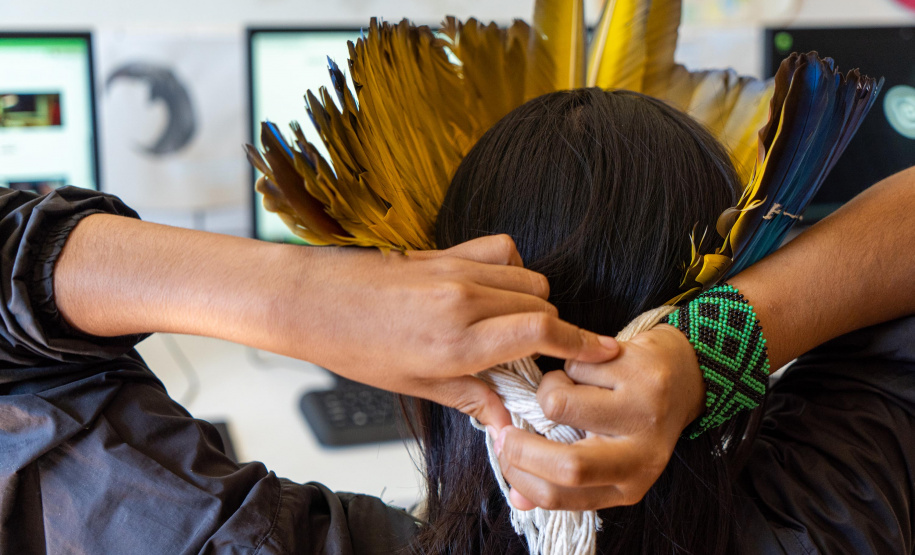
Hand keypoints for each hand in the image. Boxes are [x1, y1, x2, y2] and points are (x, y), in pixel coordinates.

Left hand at [55, 215, 619, 429]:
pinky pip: (502, 250)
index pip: (542, 333)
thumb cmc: (357, 347)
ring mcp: (458, 269)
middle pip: (542, 304)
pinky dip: (512, 269)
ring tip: (511, 326)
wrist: (314, 301)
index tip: (606, 350)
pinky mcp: (447, 251)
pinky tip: (494, 290)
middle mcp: (466, 300)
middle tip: (535, 355)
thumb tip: (505, 419)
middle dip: (551, 331)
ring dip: (533, 302)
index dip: (581, 343)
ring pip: (528, 277)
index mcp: (460, 340)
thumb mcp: (415, 385)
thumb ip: (471, 398)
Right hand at [491, 324, 704, 509]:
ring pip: (559, 404)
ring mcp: (645, 412)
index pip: (560, 496)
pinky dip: (571, 364)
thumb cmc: (634, 417)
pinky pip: (575, 366)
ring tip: (564, 387)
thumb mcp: (607, 457)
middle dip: (521, 447)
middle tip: (506, 430)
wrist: (686, 372)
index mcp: (630, 485)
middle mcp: (643, 455)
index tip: (502, 454)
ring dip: (547, 391)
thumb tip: (517, 499)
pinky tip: (589, 367)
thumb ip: (563, 479)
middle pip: (568, 465)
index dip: (518, 476)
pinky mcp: (642, 371)